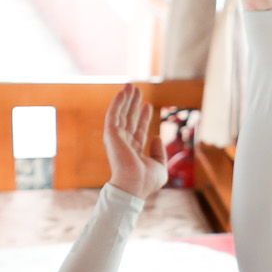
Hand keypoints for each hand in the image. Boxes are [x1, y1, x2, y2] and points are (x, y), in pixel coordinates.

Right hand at [103, 84, 167, 199]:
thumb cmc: (146, 181)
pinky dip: (117, 103)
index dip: (143, 116)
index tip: (146, 105)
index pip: (138, 129)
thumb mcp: (160, 166)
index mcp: (135, 151)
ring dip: (125, 99)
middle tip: (137, 90)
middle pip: (129, 119)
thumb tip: (157, 136)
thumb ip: (160, 152)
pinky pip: (113, 115)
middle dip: (133, 104)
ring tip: (130, 85)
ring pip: (121, 114)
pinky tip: (123, 92)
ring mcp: (117, 139)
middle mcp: (125, 143)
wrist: (134, 186)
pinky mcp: (111, 135)